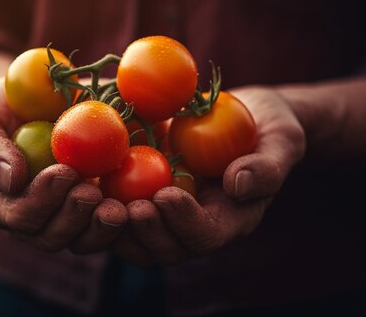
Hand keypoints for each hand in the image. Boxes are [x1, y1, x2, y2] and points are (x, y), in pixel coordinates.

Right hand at [0, 79, 126, 252]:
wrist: (39, 98)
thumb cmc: (4, 108)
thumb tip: (11, 178)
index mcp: (1, 202)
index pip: (17, 216)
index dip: (40, 201)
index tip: (64, 173)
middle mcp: (32, 219)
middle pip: (49, 237)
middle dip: (71, 218)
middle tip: (91, 192)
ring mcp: (67, 219)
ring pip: (81, 242)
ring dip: (99, 229)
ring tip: (116, 209)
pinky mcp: (96, 212)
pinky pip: (110, 231)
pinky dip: (124, 223)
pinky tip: (135, 207)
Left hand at [112, 86, 305, 265]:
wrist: (245, 118)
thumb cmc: (269, 130)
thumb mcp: (281, 141)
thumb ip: (267, 166)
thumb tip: (238, 183)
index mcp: (228, 220)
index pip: (205, 235)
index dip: (184, 222)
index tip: (167, 195)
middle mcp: (192, 225)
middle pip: (163, 248)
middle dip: (144, 231)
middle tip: (126, 206)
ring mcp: (164, 213)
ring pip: (133, 235)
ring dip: (113, 222)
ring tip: (97, 195)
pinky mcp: (141, 193)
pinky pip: (117, 205)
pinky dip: (100, 196)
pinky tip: (84, 174)